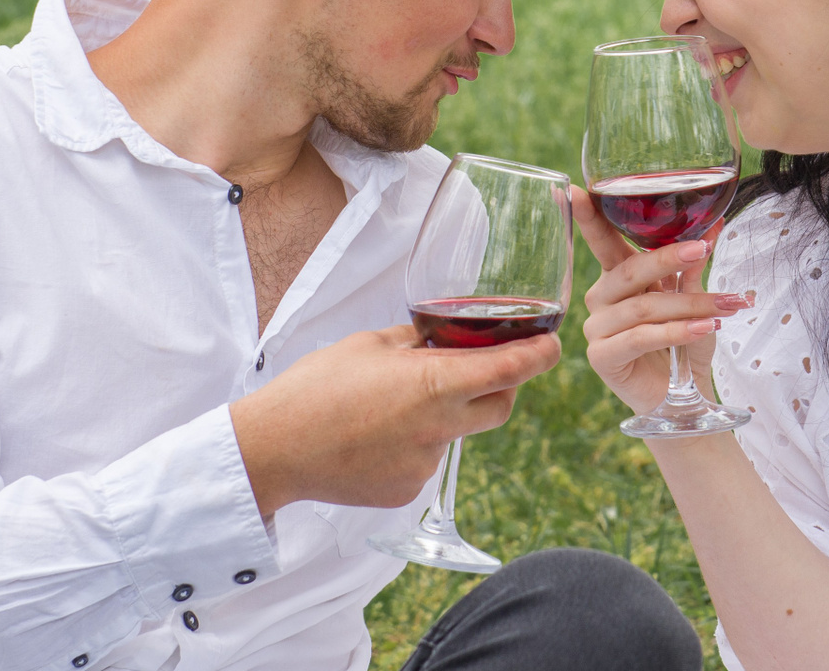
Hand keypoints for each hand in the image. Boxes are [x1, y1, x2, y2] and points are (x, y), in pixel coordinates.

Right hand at [230, 324, 558, 518]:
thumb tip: (438, 339)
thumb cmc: (317, 387)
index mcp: (435, 383)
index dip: (541, 355)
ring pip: (458, 433)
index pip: (511, 369)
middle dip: (501, 385)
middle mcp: (440, 426)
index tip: (554, 346)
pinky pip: (428, 460)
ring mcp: (426, 463)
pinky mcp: (408, 489)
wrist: (275, 449)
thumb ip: (415, 342)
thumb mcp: (370, 344)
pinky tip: (377, 436)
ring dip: (446, 415)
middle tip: (480, 368)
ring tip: (394, 405)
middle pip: (500, 406)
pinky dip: (415, 444)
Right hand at [575, 185, 750, 416]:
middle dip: (668, 257)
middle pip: (629, 270)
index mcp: (617, 276)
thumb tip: (715, 220)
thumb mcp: (694, 298)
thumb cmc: (683, 343)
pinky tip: (704, 328)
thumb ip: (695, 263)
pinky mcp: (602, 358)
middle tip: (703, 247)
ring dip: (691, 303)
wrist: (683, 396)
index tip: (577, 191)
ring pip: (644, 307)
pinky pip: (640, 338)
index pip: (602, 239)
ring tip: (727, 305)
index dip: (588, 216)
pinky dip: (677, 331)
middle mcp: (600, 298)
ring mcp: (597, 328)